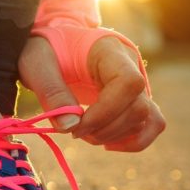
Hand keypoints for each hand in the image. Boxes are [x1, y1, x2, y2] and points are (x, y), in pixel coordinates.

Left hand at [19, 33, 165, 151]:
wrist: (55, 47)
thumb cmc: (46, 51)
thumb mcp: (37, 64)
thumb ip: (51, 92)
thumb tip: (70, 126)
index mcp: (109, 50)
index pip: (128, 82)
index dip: (106, 112)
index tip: (77, 125)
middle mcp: (132, 65)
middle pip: (138, 107)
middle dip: (105, 130)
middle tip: (74, 131)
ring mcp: (138, 83)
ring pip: (145, 119)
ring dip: (114, 137)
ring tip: (85, 133)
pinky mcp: (137, 99)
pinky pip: (152, 124)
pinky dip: (133, 141)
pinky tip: (107, 143)